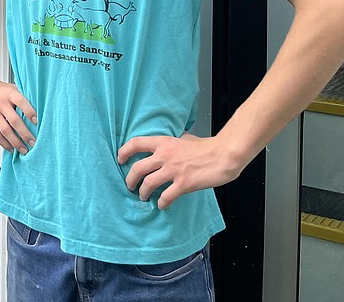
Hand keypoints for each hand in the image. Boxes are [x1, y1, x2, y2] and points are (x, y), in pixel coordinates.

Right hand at [0, 76, 37, 152]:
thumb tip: (38, 110)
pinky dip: (4, 144)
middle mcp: (1, 103)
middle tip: (33, 143)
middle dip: (25, 134)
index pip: (21, 102)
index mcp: (9, 94)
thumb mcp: (12, 88)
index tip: (37, 122)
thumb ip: (23, 98)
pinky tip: (11, 148)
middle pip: (14, 121)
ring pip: (5, 131)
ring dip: (16, 143)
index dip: (29, 111)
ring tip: (24, 150)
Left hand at [117, 133, 243, 209]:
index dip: (124, 152)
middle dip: (130, 180)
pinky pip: (166, 196)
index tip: (120, 160)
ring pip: (148, 184)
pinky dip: (162, 203)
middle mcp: (164, 155)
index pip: (135, 143)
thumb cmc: (207, 147)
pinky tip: (162, 205)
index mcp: (163, 143)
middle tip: (130, 186)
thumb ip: (175, 141)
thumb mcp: (186, 138)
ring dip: (143, 193)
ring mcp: (173, 170)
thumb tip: (172, 142)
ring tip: (143, 197)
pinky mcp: (184, 183)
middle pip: (137, 168)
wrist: (224, 155)